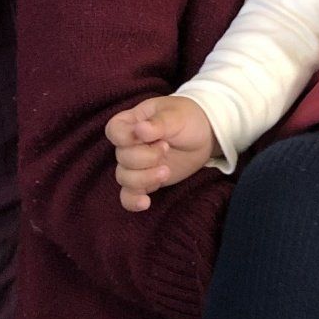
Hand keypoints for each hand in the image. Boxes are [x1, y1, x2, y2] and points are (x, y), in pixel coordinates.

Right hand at [103, 95, 215, 211]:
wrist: (204, 136)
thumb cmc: (188, 119)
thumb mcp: (176, 116)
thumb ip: (158, 123)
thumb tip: (139, 129)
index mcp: (132, 121)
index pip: (114, 130)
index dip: (125, 138)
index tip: (144, 136)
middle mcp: (129, 144)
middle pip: (122, 157)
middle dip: (145, 157)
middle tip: (166, 148)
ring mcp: (136, 164)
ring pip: (124, 178)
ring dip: (145, 178)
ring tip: (166, 171)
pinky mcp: (145, 181)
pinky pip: (129, 195)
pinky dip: (133, 201)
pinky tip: (145, 203)